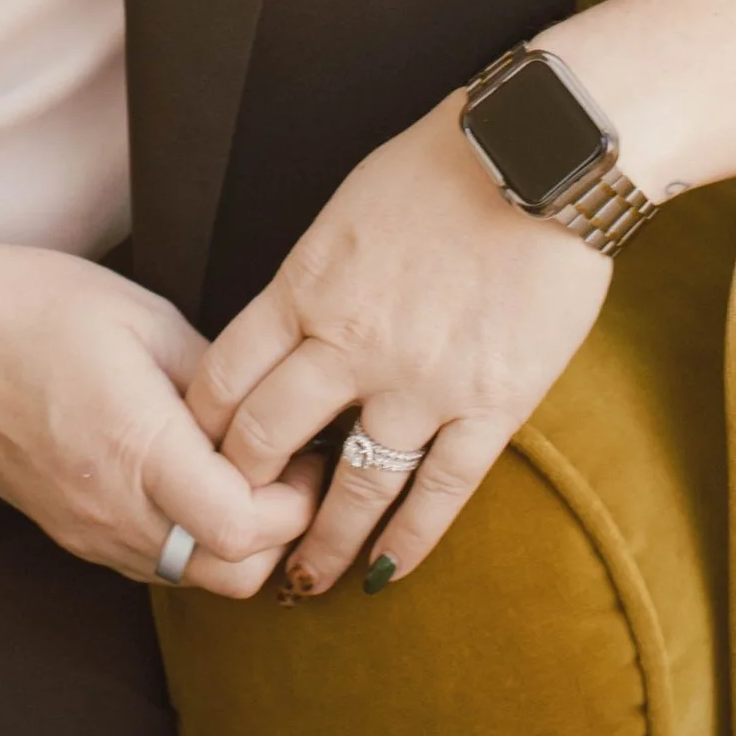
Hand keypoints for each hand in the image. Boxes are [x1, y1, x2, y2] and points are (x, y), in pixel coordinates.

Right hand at [0, 231, 320, 598]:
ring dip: (237, 543)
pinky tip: (192, 482)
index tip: (305, 449)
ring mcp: (86, 530)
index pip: (245, 527)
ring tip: (243, 471)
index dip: (295, 498)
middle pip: (234, 576)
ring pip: (195, 580)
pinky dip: (191, 542)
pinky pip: (154, 565)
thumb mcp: (142, 316)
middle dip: (281, 532)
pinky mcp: (70, 532)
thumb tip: (266, 414)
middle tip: (289, 467)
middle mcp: (111, 509)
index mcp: (135, 448)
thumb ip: (214, 378)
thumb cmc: (29, 306)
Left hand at [188, 93, 612, 594]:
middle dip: (243, 492)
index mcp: (307, 285)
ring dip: (322, 542)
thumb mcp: (348, 208)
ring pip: (352, 485)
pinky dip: (410, 541)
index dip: (204, 427)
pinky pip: (441, 491)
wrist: (539, 155)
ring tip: (303, 581)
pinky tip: (388, 573)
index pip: (227, 375)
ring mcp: (421, 382)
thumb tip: (292, 324)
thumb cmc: (443, 163)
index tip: (196, 456)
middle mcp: (351, 342)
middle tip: (235, 525)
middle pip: (270, 438)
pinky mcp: (490, 404)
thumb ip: (316, 275)